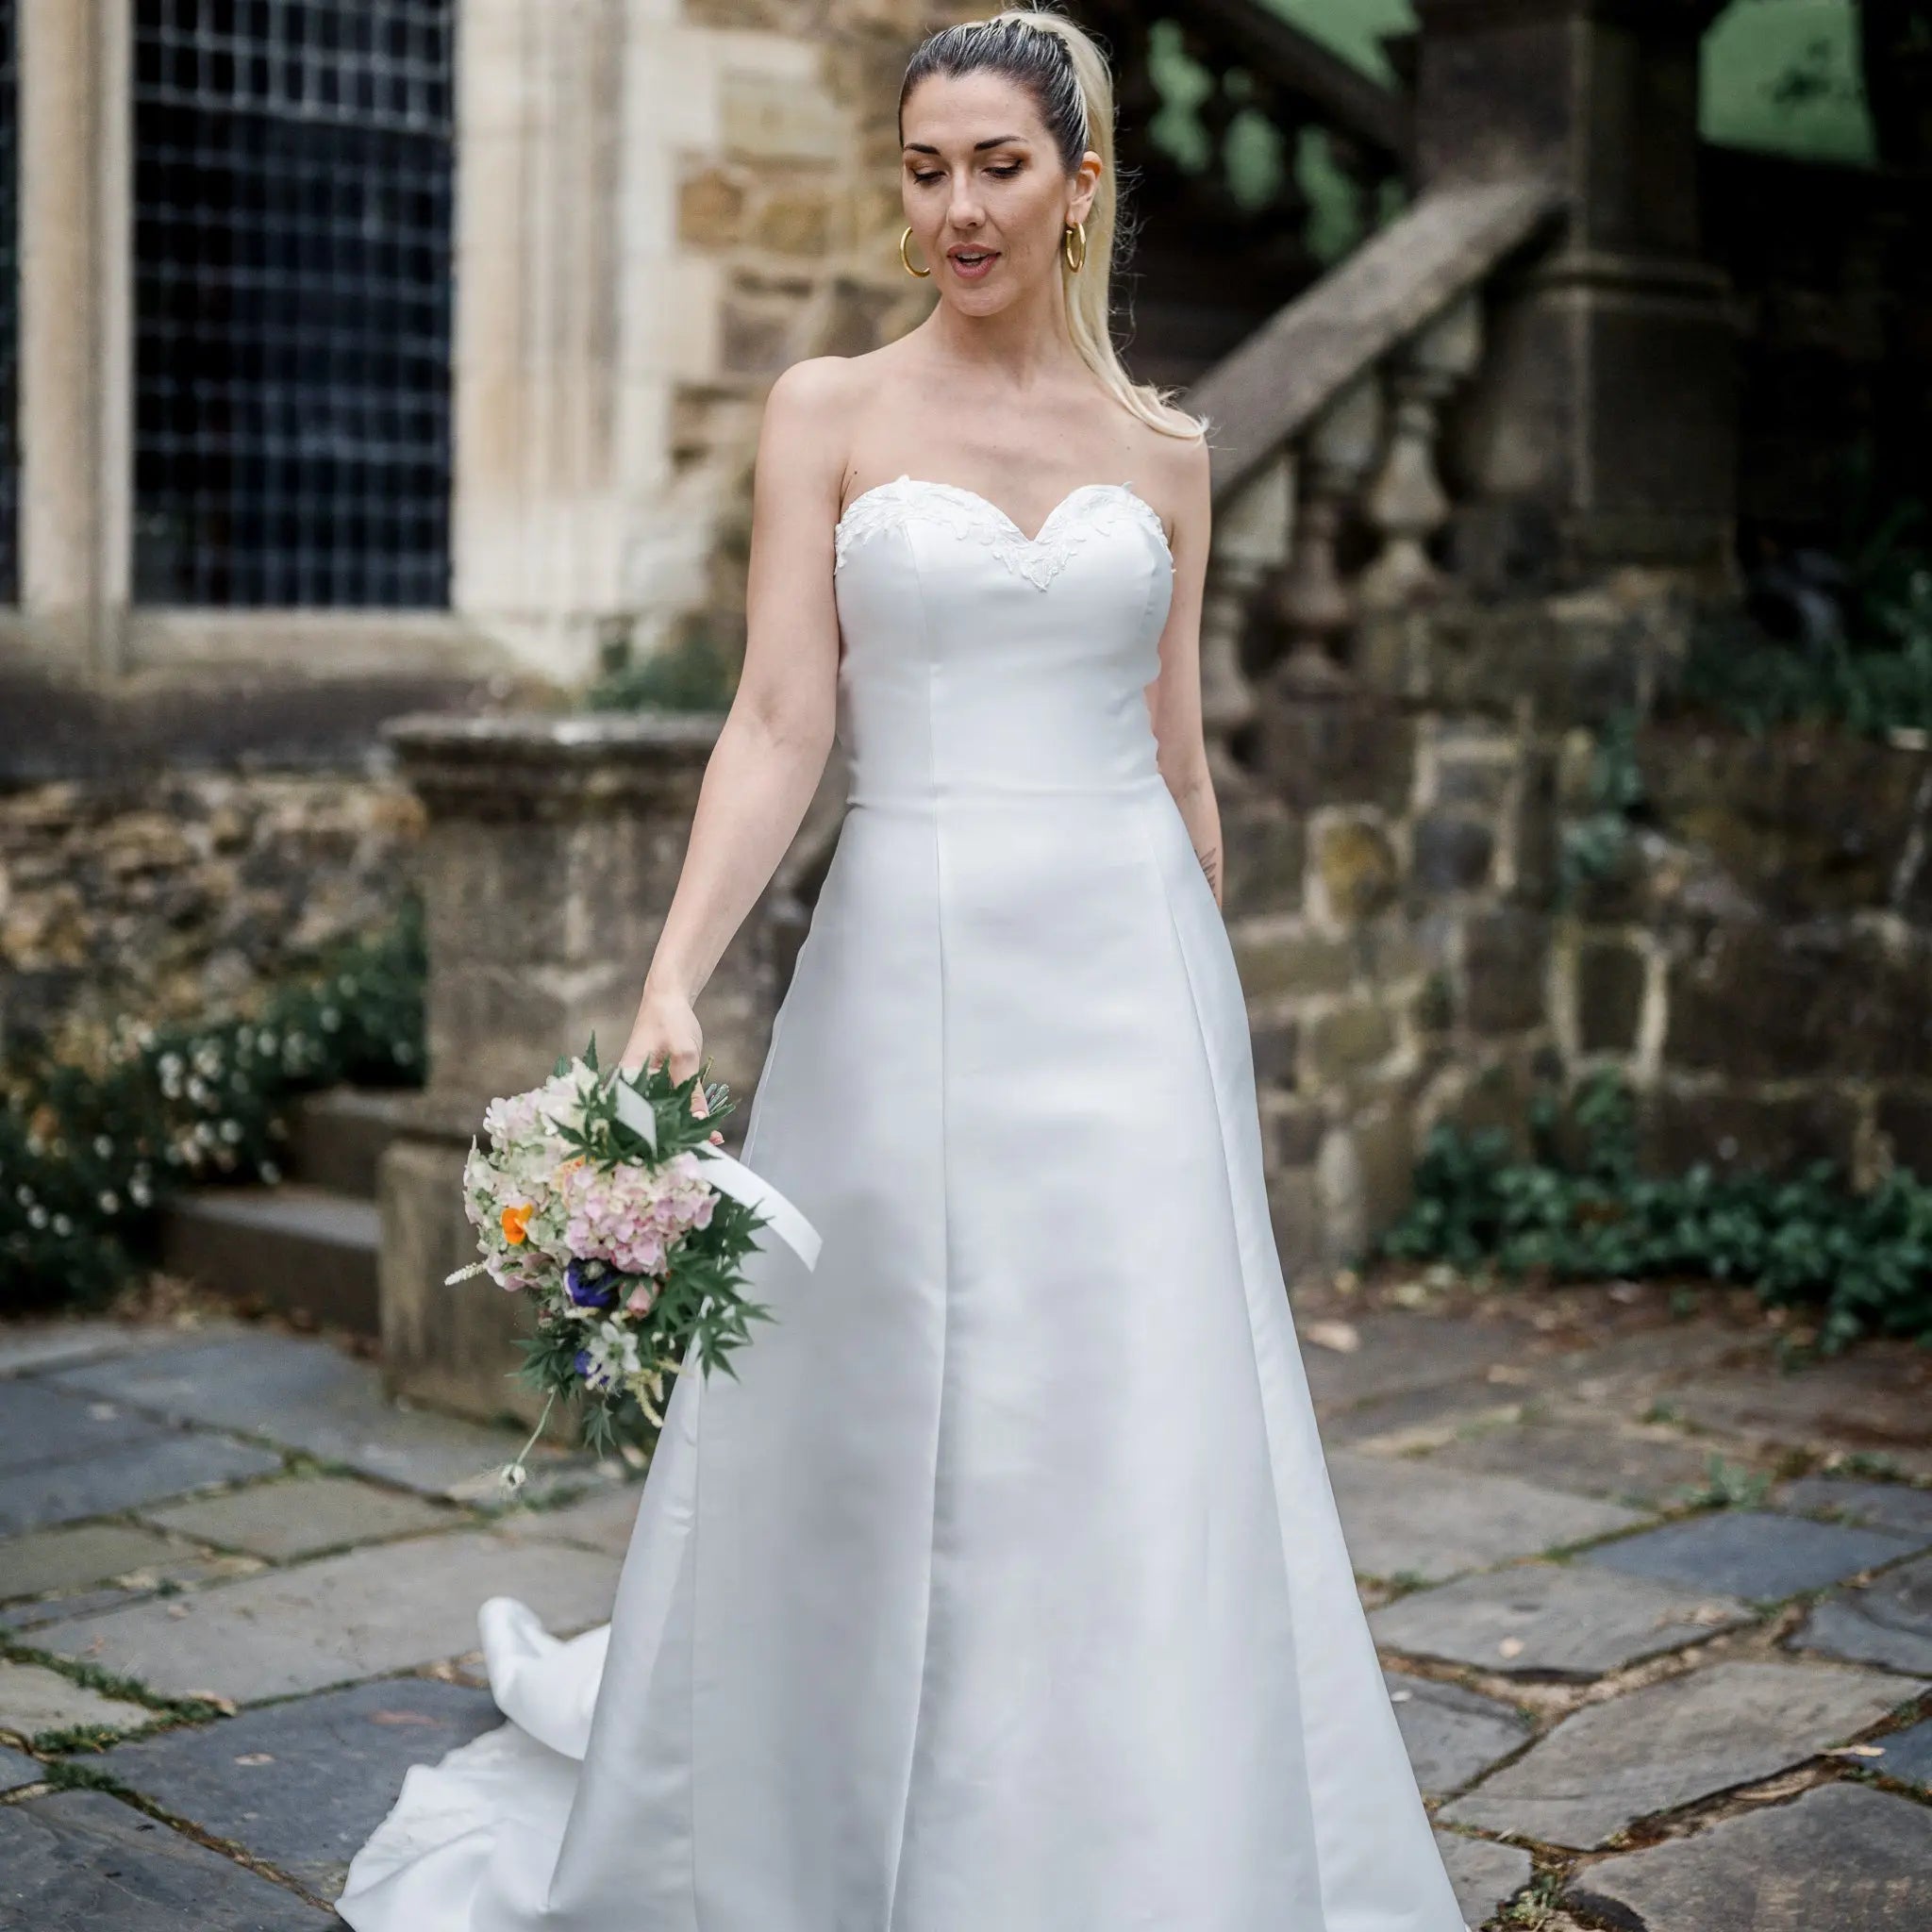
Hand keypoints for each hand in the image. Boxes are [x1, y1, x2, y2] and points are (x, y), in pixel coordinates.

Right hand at [620, 986, 724, 1144]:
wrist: (669, 998)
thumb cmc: (668, 1021)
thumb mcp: (684, 1054)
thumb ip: (690, 1089)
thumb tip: (698, 1120)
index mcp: (628, 1082)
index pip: (637, 1120)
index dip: (656, 1140)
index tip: (678, 1154)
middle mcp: (634, 1089)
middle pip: (652, 1123)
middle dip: (676, 1140)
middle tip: (703, 1152)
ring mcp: (648, 1087)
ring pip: (666, 1116)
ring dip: (687, 1130)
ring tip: (712, 1143)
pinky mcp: (663, 1084)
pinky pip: (676, 1105)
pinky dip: (691, 1116)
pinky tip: (710, 1130)